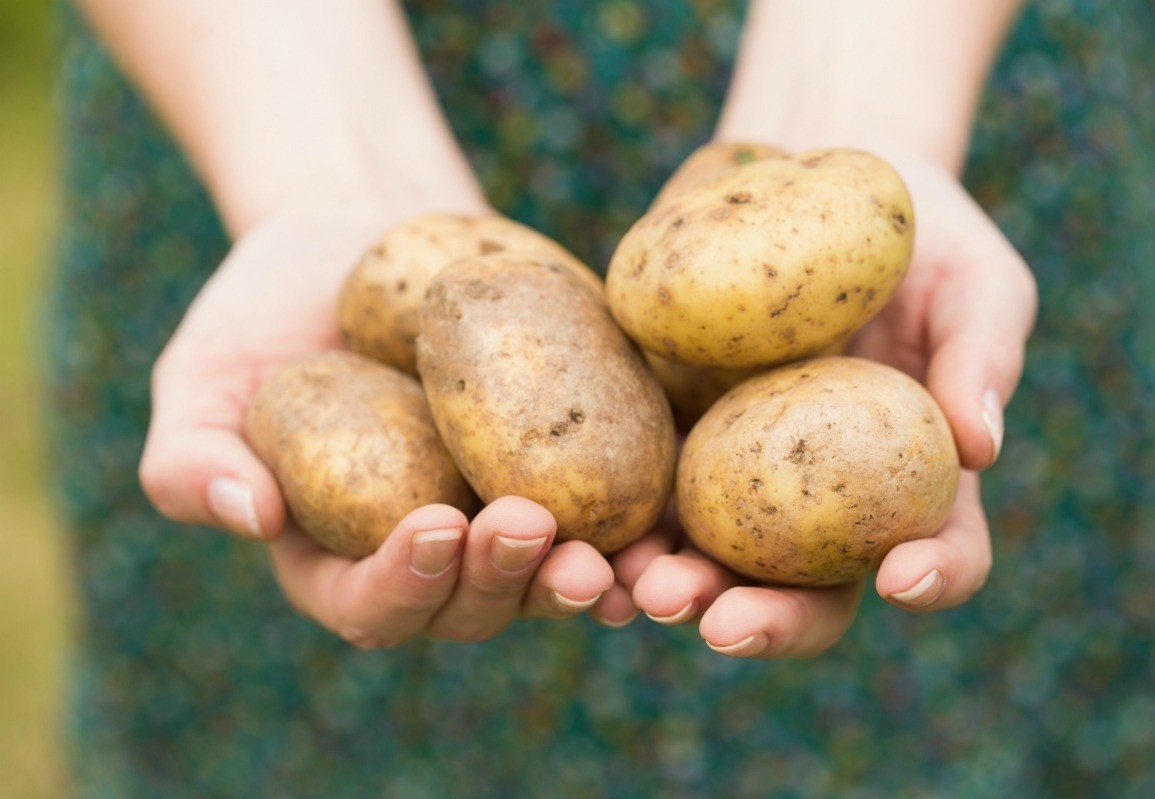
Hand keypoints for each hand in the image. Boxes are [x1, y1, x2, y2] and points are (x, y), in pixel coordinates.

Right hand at [138, 204, 615, 644]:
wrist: (360, 233)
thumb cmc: (266, 309)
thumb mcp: (202, 377)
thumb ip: (193, 457)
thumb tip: (250, 516)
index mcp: (346, 558)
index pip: (373, 604)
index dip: (404, 585)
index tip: (431, 525)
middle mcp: (437, 554)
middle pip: (477, 604)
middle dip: (506, 582)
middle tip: (530, 530)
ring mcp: (509, 513)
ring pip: (556, 578)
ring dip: (587, 582)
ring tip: (614, 559)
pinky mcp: (573, 464)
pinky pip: (616, 512)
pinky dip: (644, 527)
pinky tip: (668, 520)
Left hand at [626, 149, 1036, 657]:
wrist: (809, 170)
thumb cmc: (917, 230)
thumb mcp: (970, 276)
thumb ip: (983, 352)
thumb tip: (981, 447)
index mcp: (912, 472)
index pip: (938, 548)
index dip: (932, 577)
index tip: (901, 577)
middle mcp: (825, 495)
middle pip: (808, 591)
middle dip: (768, 620)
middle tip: (722, 622)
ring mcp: (741, 470)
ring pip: (711, 562)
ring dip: (677, 590)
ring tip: (640, 588)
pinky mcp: (671, 431)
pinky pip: (641, 494)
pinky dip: (615, 527)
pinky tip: (584, 534)